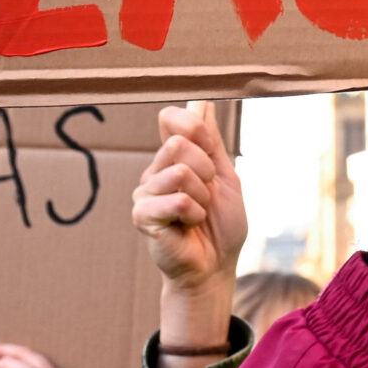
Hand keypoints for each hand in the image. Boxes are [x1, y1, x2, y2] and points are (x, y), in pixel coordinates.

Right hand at [135, 101, 246, 294]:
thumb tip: (200, 101)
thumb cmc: (221, 225)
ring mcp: (145, 193)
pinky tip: (188, 226)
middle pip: (179, 143)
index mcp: (172, 158)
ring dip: (203, 196)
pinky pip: (177, 200)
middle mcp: (154, 171)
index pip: (172, 119)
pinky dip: (195, 213)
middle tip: (207, 195)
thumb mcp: (225, 176)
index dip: (196, 129)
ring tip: (198, 213)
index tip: (210, 154)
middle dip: (206, 170)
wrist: (215, 266)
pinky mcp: (142, 216)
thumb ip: (211, 141)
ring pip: (180, 172)